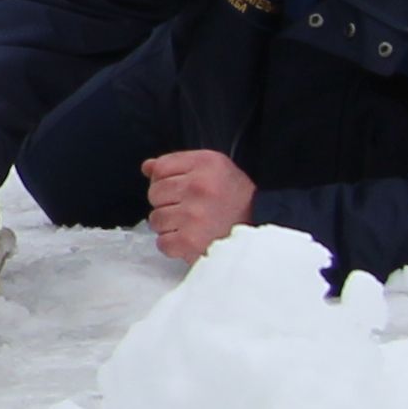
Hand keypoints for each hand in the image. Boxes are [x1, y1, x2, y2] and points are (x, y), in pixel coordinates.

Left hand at [140, 148, 257, 261]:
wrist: (260, 226)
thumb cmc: (234, 198)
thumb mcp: (213, 168)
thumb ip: (178, 164)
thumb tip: (147, 167)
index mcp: (205, 164)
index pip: (159, 168)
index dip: (164, 180)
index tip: (180, 189)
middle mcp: (199, 187)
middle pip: (154, 193)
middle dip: (167, 203)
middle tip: (189, 208)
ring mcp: (194, 215)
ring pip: (155, 219)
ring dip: (169, 225)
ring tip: (191, 224)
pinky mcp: (190, 241)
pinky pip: (162, 242)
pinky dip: (173, 245)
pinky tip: (190, 239)